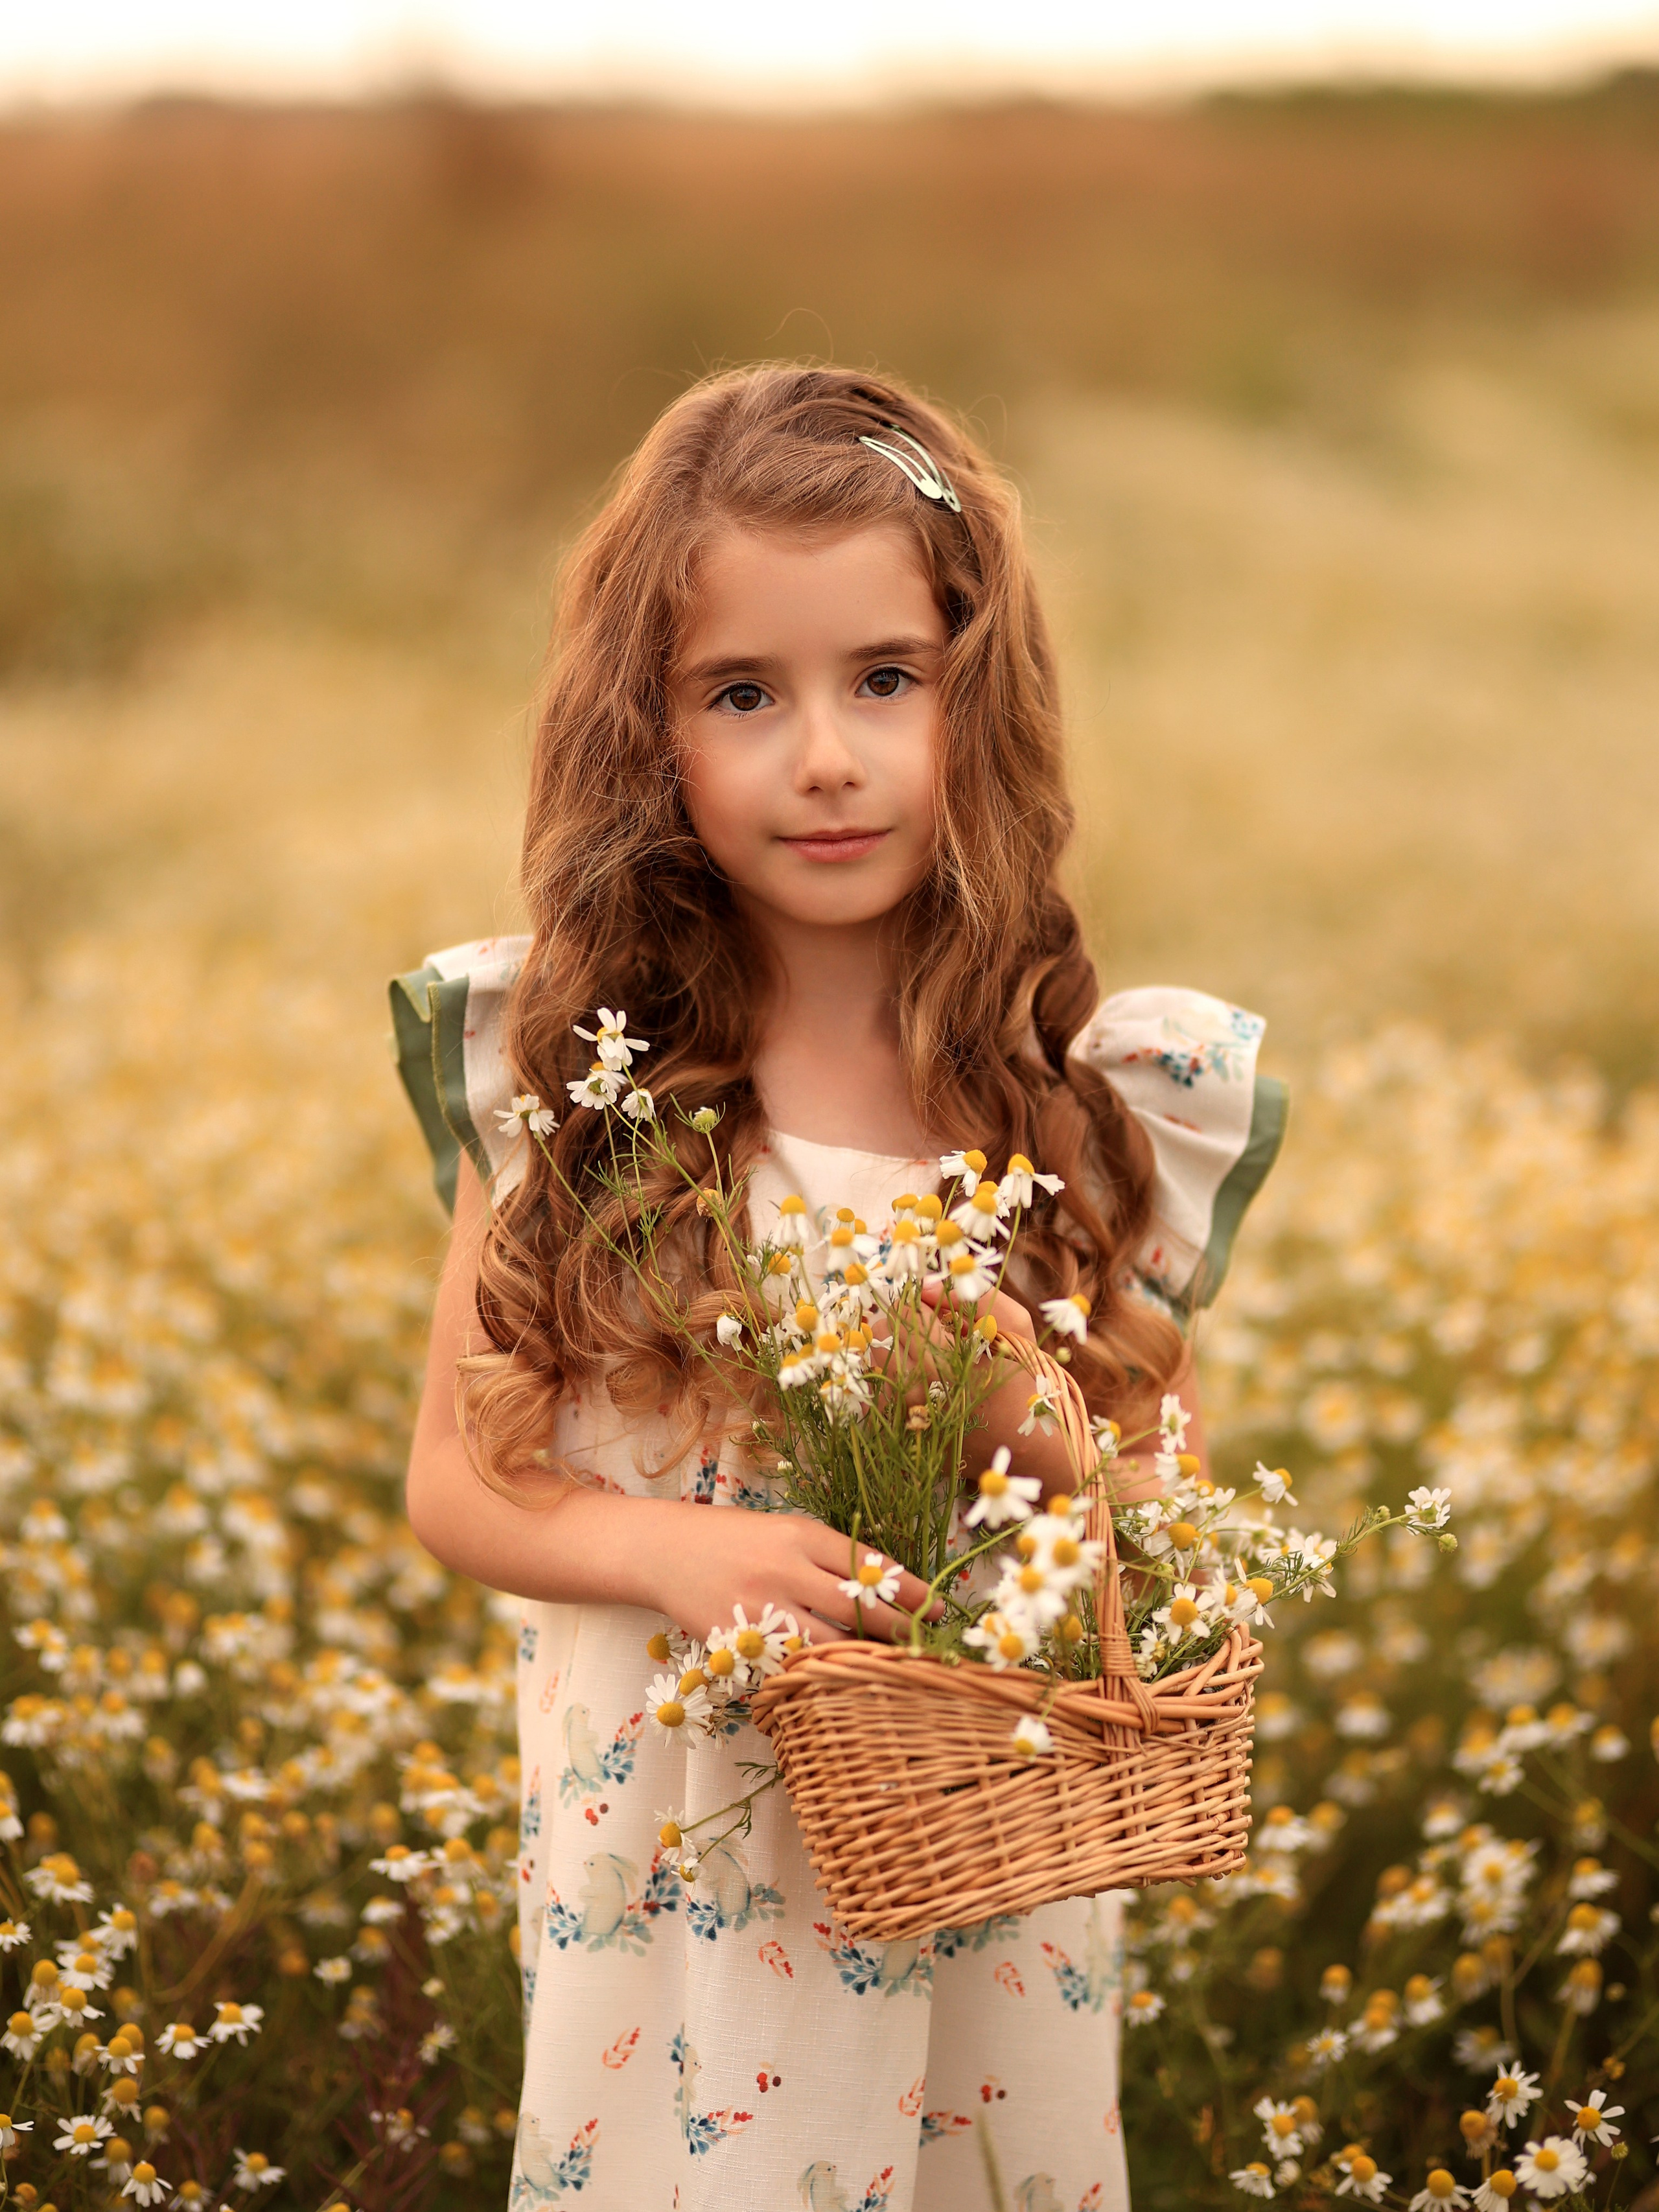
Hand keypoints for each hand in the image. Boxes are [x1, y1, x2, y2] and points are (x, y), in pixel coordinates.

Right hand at [634, 1502, 942, 1647]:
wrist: (664, 1551)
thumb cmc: (733, 1537)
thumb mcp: (785, 1529)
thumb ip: (828, 1554)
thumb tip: (885, 1585)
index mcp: (802, 1535)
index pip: (870, 1565)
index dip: (911, 1590)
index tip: (939, 1606)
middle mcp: (785, 1571)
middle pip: (859, 1609)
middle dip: (901, 1630)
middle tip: (926, 1642)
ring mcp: (761, 1610)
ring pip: (829, 1645)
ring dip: (864, 1659)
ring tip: (891, 1668)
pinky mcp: (739, 1643)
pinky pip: (788, 1668)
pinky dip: (815, 1677)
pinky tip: (836, 1683)